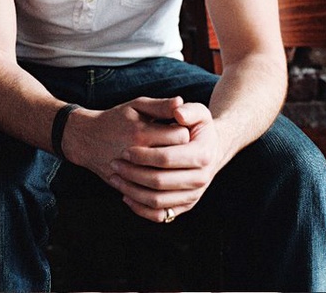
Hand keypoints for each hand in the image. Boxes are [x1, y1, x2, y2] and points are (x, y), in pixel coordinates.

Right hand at [64, 96, 191, 185]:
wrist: (85, 139)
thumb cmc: (114, 119)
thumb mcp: (135, 106)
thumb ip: (160, 105)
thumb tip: (182, 103)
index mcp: (142, 132)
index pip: (181, 136)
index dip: (185, 131)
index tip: (180, 128)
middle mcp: (138, 155)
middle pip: (177, 159)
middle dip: (183, 152)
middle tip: (178, 145)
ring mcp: (132, 175)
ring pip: (168, 183)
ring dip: (175, 173)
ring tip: (171, 161)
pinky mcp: (128, 188)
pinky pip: (155, 200)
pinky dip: (163, 193)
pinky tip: (163, 179)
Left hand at [108, 100, 221, 222]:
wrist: (210, 149)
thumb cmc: (197, 127)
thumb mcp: (198, 112)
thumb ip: (188, 109)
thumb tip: (178, 110)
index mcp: (202, 155)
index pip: (167, 158)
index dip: (143, 155)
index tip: (125, 150)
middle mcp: (200, 178)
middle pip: (159, 181)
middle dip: (133, 173)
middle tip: (114, 164)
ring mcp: (193, 195)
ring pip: (158, 201)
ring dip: (132, 191)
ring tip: (115, 177)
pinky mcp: (185, 205)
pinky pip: (161, 215)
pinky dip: (141, 208)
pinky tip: (125, 195)